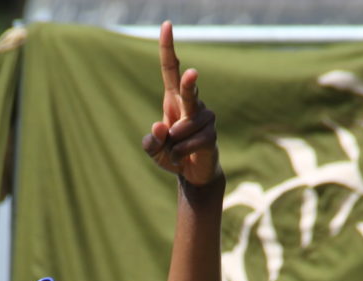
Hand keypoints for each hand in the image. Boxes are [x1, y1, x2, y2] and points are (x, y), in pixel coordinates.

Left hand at [142, 21, 219, 187]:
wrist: (192, 173)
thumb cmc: (171, 153)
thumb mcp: (154, 150)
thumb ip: (151, 141)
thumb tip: (159, 127)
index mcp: (173, 98)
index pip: (170, 69)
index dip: (168, 48)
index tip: (166, 25)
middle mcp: (191, 103)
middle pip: (188, 90)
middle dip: (189, 83)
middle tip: (192, 73)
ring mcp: (204, 118)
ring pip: (182, 130)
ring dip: (173, 145)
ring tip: (176, 151)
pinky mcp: (211, 135)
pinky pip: (189, 144)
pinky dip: (179, 154)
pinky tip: (183, 157)